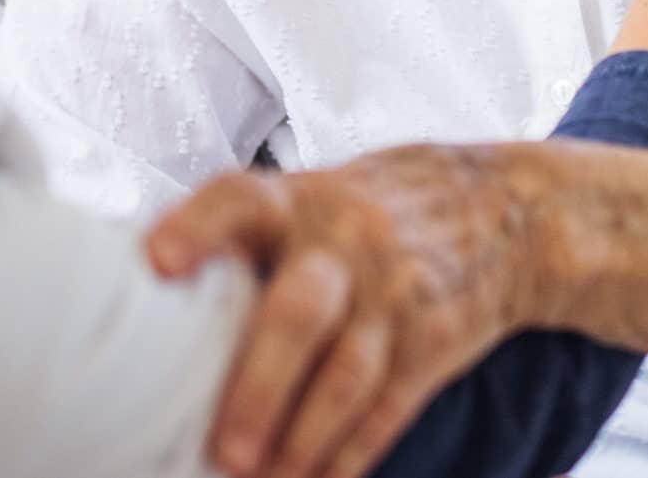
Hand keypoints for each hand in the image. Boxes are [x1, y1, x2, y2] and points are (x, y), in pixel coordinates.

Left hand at [145, 143, 556, 477]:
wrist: (504, 211)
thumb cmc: (367, 209)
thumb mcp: (312, 195)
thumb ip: (246, 239)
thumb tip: (143, 289)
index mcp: (298, 199)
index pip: (239, 198)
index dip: (197, 226)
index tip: (155, 262)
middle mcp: (345, 240)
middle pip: (300, 310)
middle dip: (260, 385)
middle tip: (223, 449)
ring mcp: (393, 293)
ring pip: (347, 374)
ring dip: (301, 440)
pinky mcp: (432, 342)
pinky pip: (387, 409)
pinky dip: (349, 455)